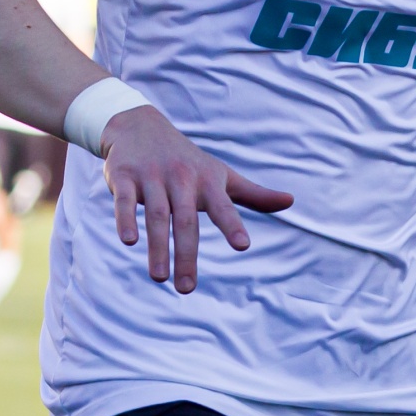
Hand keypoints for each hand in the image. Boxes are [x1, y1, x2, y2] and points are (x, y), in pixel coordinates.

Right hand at [99, 105, 293, 292]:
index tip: (243, 246)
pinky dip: (125, 219)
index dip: (233, 225)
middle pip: (186, 220)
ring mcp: (152, 177)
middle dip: (186, 255)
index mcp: (207, 182)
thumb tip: (291, 201)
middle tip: (186, 289)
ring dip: (157, 247)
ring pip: (156, 215)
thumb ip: (253, 194)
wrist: (141, 126)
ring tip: (160, 278)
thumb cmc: (188, 160)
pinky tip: (129, 241)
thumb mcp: (221, 175)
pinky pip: (124, 201)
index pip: (223, 206)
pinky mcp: (124, 177)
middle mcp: (181, 179)